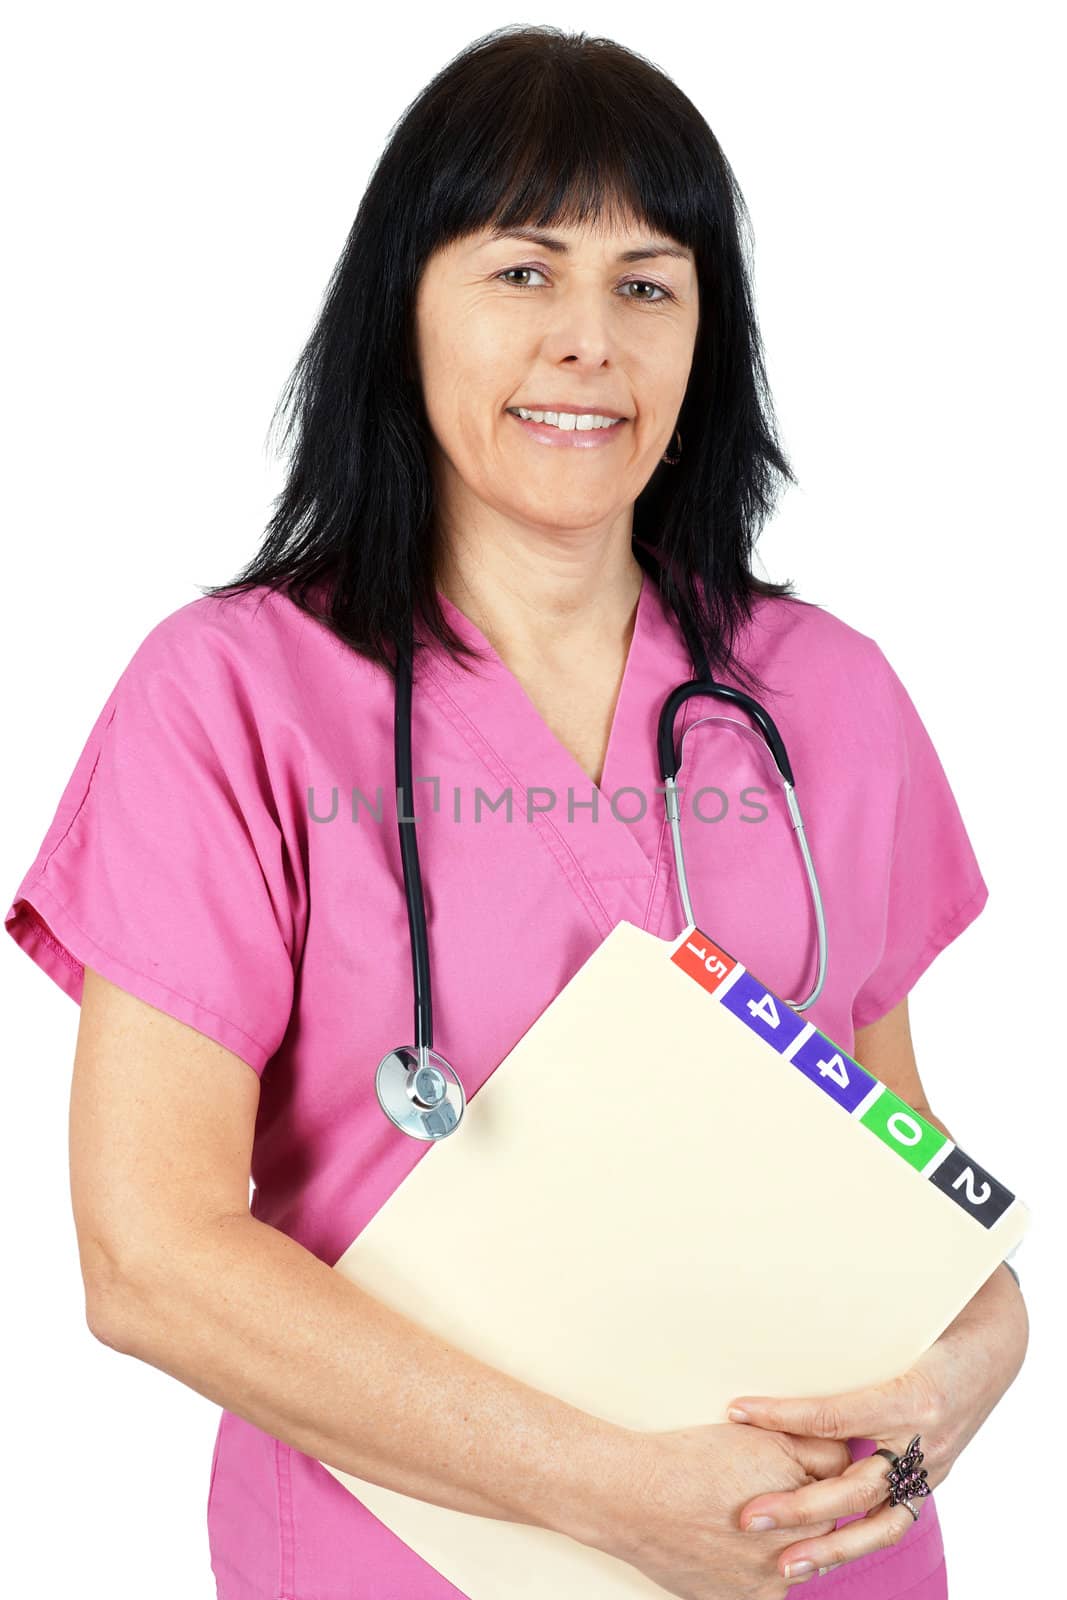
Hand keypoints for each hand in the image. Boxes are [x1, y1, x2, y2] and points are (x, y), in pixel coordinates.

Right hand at [598, 1420, 852, 1599]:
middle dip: (804, 1511)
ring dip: (784, 1544)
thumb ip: (813, 1445)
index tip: (795, 1469)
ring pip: (797, 1561)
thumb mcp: (759, 1435)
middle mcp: (800, 1548)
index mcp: (809, 1501)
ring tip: (740, 1517)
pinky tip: (730, 1547)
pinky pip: (769, 1588)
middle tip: (762, 1490)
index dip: (814, 1472)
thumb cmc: (692, 1461)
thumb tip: (845, 1454)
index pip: (840, 1488)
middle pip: (822, 1528)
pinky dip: (755, 1570)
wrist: (635, 1498)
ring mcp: (773, 1581)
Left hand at [724, 1265, 1028, 1583]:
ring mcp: (930, 1466)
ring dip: (828, 1547)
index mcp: (913, 1398)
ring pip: (878, 1523)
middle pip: (855, 1487)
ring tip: (783, 1562)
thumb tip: (785, 1316)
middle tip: (747, 1516)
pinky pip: (892, 1522)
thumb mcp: (900, 1325)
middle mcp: (923, 1441)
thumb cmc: (941, 1325)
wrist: (994, 1347)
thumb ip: (849, 1334)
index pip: (835, 1416)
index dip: (784, 1416)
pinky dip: (856, 1542)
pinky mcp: (930, 1480)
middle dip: (798, 1506)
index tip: (737, 1412)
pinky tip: (821, 1554)